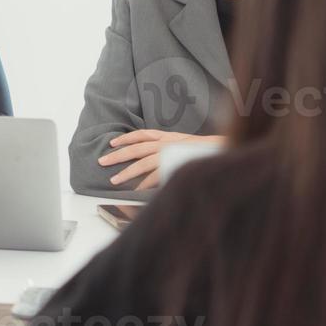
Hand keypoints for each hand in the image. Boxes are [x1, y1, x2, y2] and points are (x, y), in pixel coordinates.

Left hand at [99, 131, 223, 189]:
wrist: (223, 151)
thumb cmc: (203, 150)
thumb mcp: (182, 143)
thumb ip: (168, 146)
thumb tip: (154, 155)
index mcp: (167, 136)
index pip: (142, 134)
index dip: (126, 138)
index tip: (112, 142)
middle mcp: (166, 143)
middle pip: (136, 148)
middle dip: (118, 155)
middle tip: (102, 161)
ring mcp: (170, 155)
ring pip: (142, 163)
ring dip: (127, 172)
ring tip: (114, 180)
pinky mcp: (175, 166)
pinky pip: (156, 176)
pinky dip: (145, 184)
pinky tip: (136, 191)